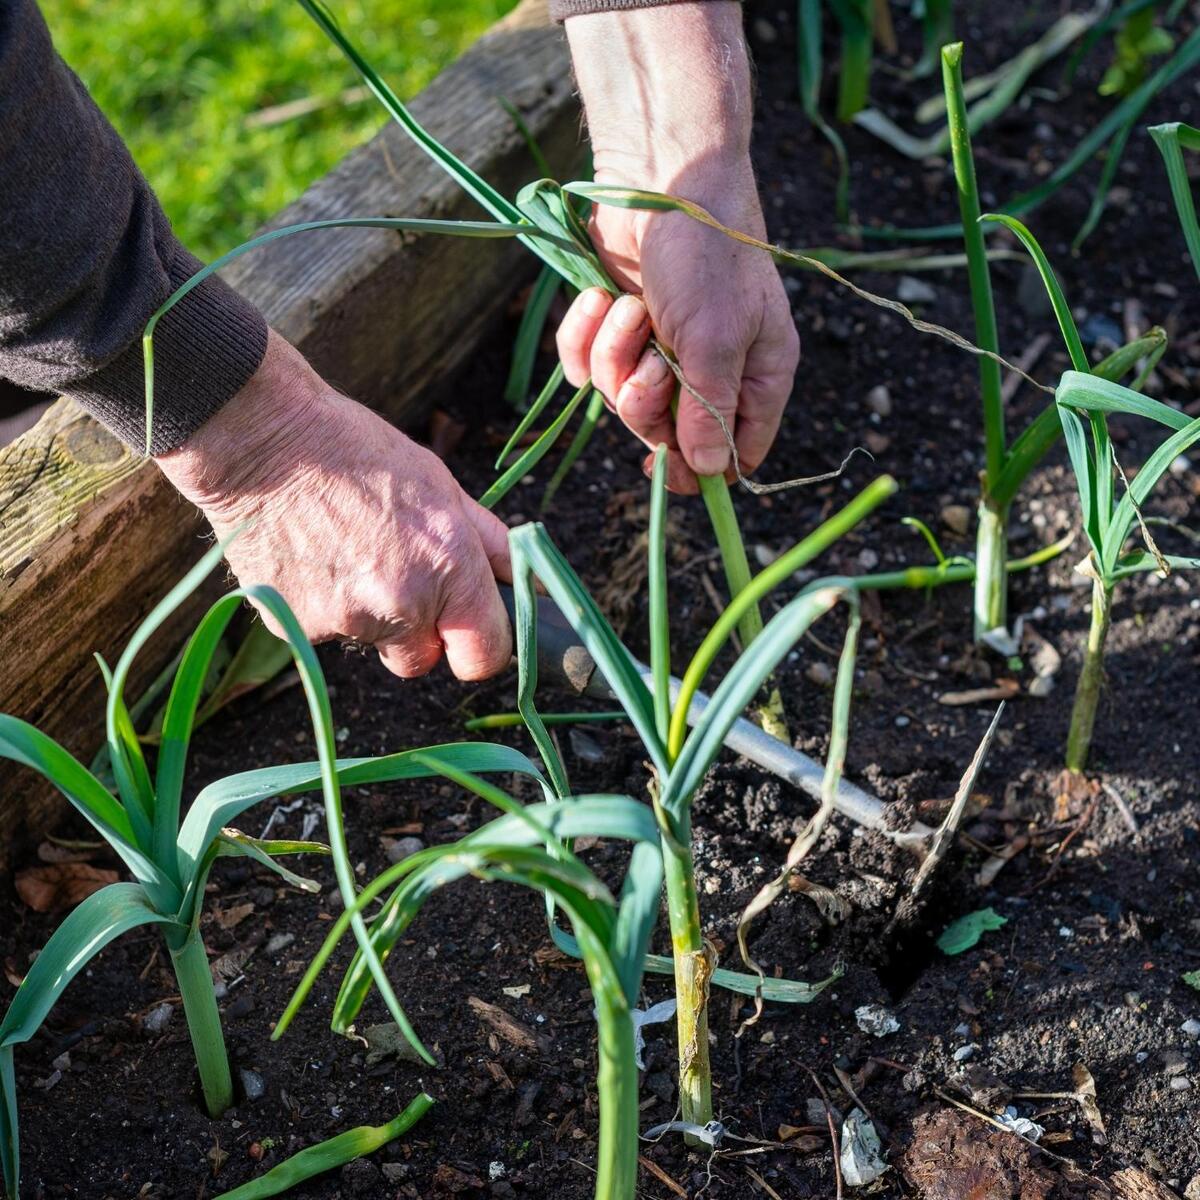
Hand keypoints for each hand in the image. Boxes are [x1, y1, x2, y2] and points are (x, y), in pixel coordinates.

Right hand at [156, 331, 512, 680]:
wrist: (262, 438)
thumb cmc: (357, 452)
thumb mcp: (440, 484)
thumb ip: (488, 543)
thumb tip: (527, 581)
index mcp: (449, 567)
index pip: (484, 656)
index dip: (478, 647)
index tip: (467, 632)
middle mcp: (402, 604)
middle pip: (423, 661)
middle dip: (418, 635)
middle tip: (396, 579)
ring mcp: (345, 620)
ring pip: (371, 644)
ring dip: (367, 614)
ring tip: (345, 549)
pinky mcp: (294, 625)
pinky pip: (322, 633)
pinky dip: (321, 605)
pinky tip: (311, 554)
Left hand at [559, 3, 799, 493]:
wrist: (656, 174)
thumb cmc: (704, 253)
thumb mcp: (714, 338)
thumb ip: (709, 411)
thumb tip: (709, 473)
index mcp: (756, 376)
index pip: (735, 455)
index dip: (702, 468)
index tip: (668, 464)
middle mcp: (712, 369)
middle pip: (668, 435)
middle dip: (646, 402)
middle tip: (651, 364)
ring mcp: (660, 348)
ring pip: (621, 397)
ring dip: (615, 355)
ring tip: (628, 309)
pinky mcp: (614, 328)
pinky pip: (584, 367)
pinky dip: (583, 337)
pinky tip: (597, 300)